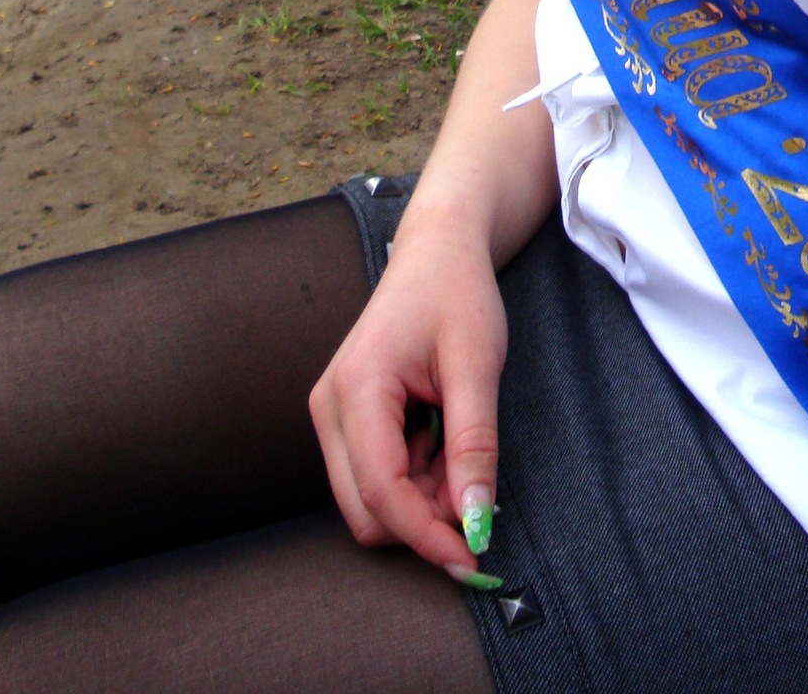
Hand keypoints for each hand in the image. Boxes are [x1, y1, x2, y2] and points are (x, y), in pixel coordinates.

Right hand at [310, 213, 505, 582]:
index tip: (474, 557)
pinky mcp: (345, 420)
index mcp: (357, 389)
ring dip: (422, 499)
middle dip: (424, 520)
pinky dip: (415, 480)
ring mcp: (332, 415)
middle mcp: (329, 408)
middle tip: (479, 491)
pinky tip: (442, 438)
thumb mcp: (477, 364)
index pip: (381, 492)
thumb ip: (475, 445)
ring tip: (461, 444)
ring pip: (369, 501)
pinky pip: (374, 478)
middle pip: (366, 510)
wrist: (437, 250)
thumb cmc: (457, 294)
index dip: (427, 535)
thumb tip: (476, 521)